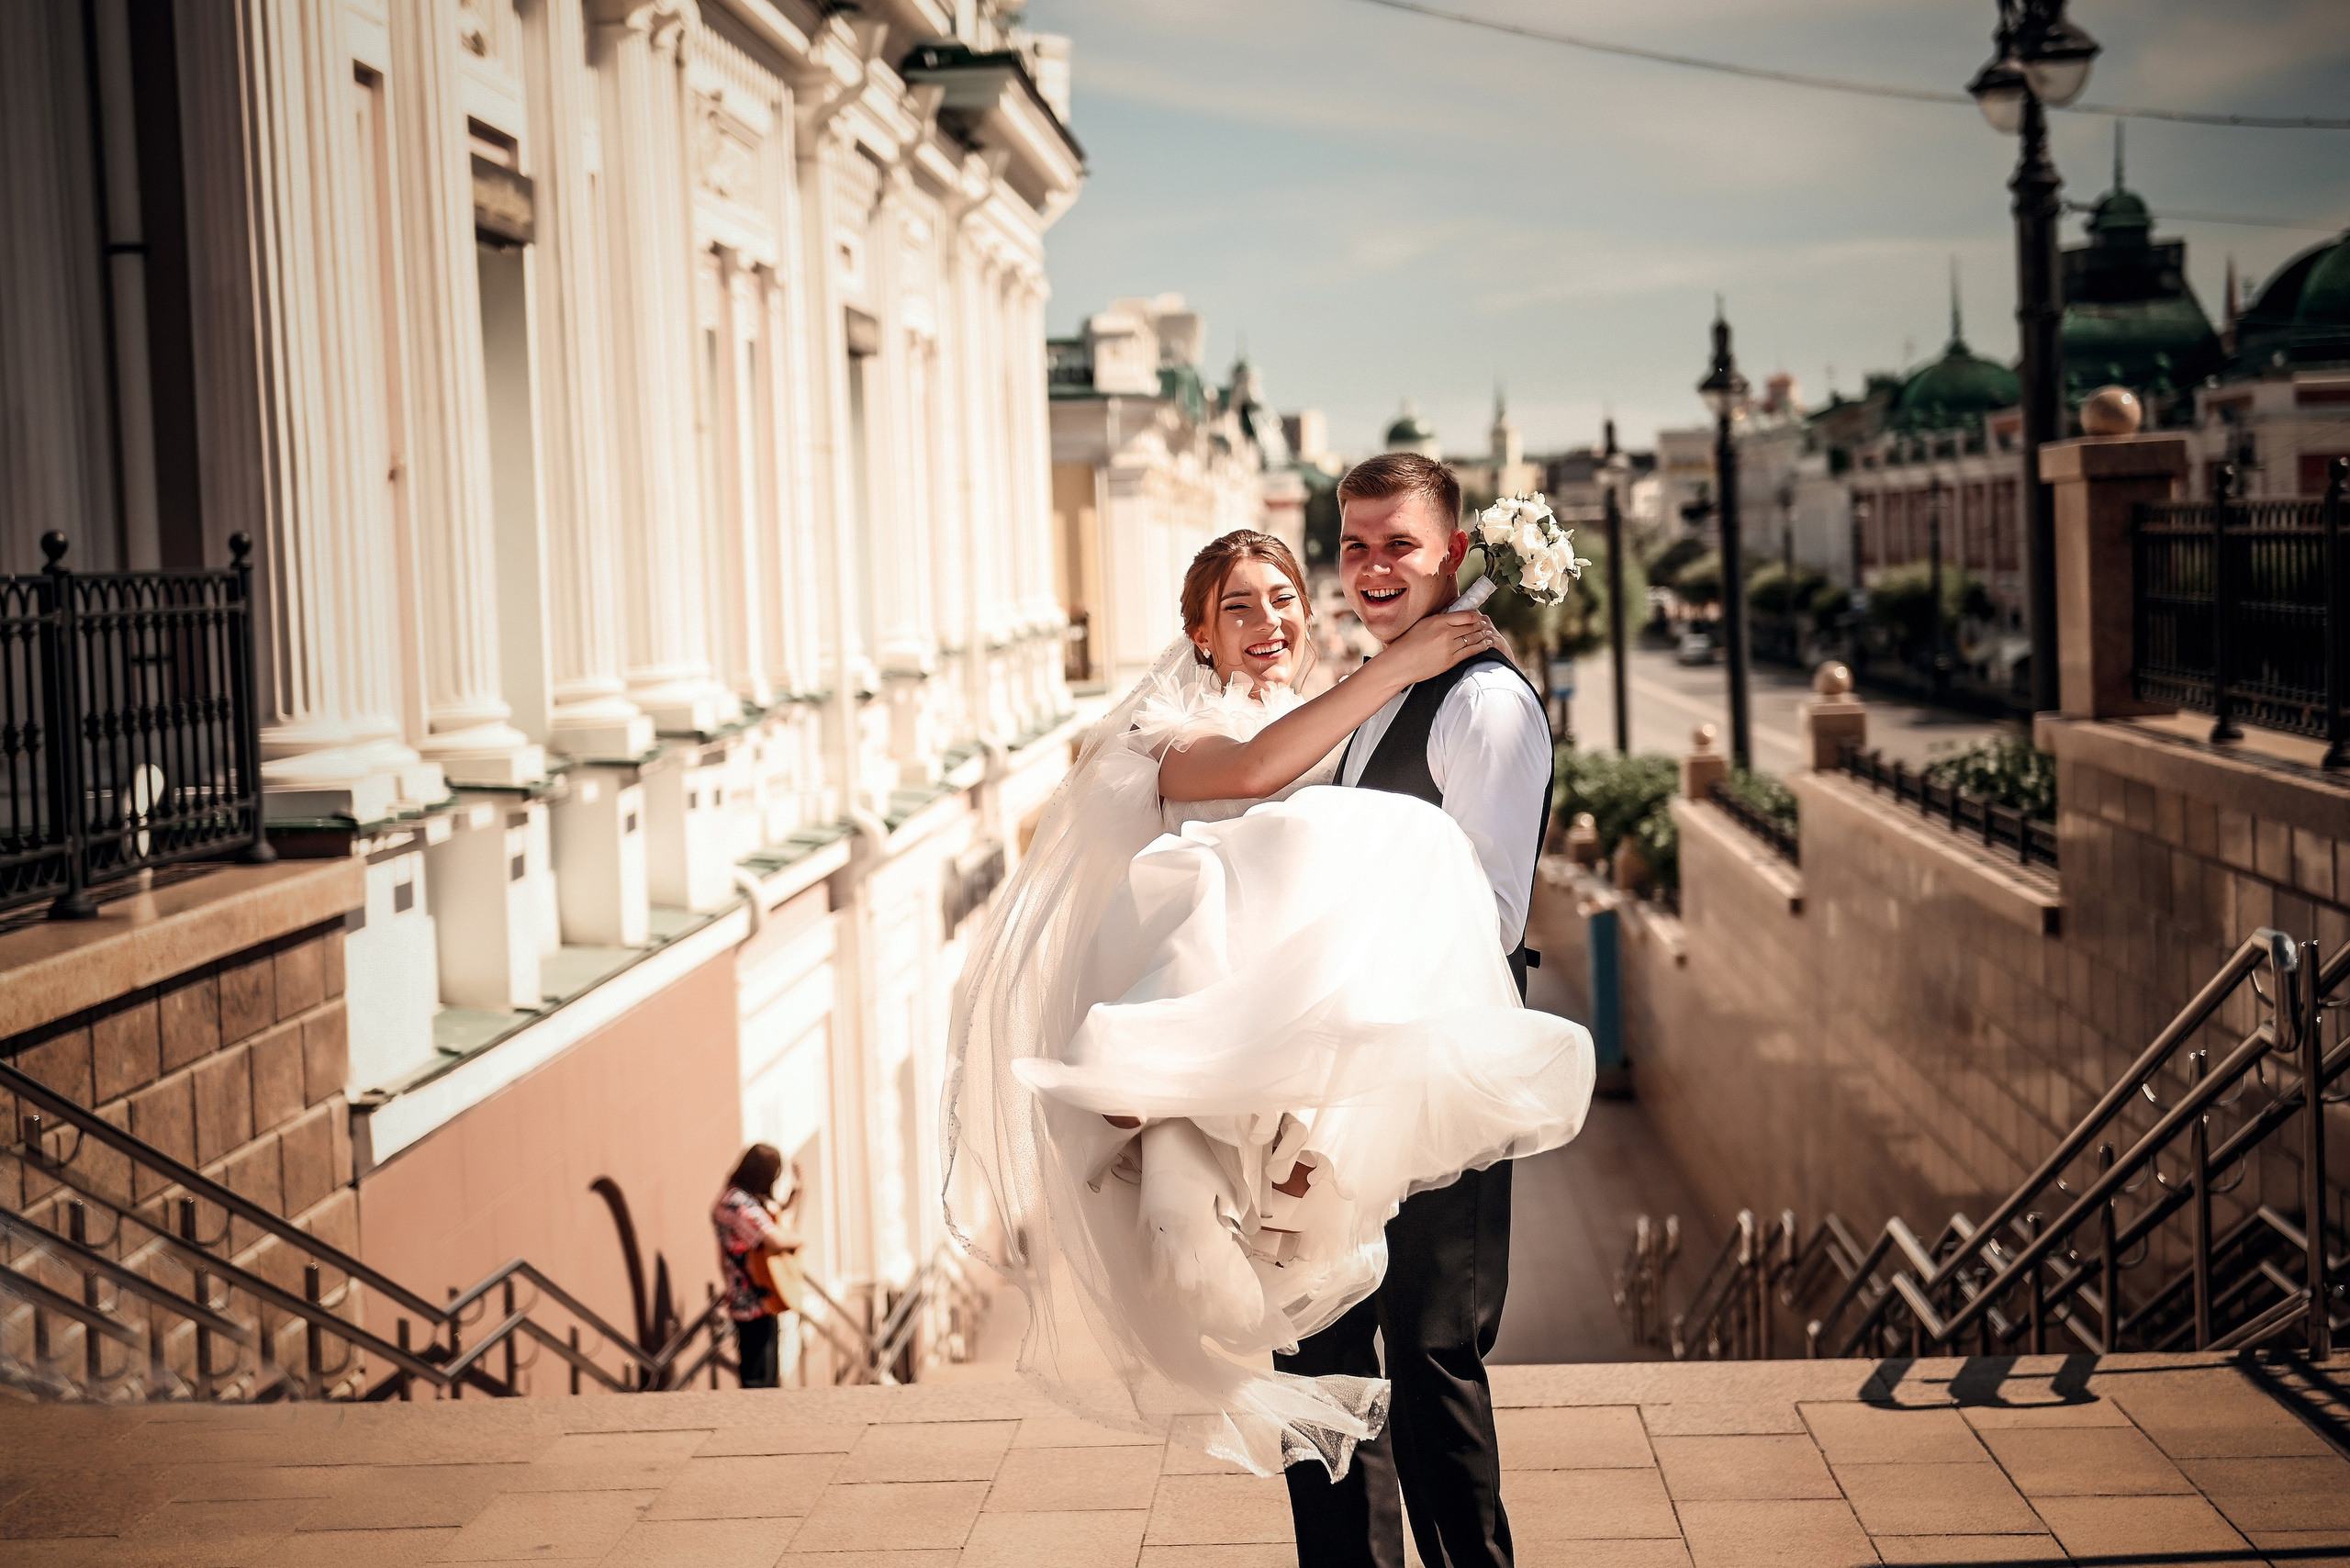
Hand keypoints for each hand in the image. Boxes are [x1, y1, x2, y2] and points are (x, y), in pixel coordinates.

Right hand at [1373, 611, 1499, 687]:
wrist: (1400, 664)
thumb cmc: (1407, 643)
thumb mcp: (1422, 623)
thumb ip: (1439, 617)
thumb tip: (1453, 612)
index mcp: (1438, 621)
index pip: (1465, 615)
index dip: (1476, 615)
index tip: (1478, 615)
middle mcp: (1446, 633)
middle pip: (1471, 626)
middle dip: (1481, 625)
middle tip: (1486, 624)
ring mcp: (1449, 648)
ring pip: (1473, 639)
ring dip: (1483, 635)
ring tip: (1489, 633)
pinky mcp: (1450, 661)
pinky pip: (1470, 652)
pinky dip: (1480, 647)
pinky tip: (1486, 644)